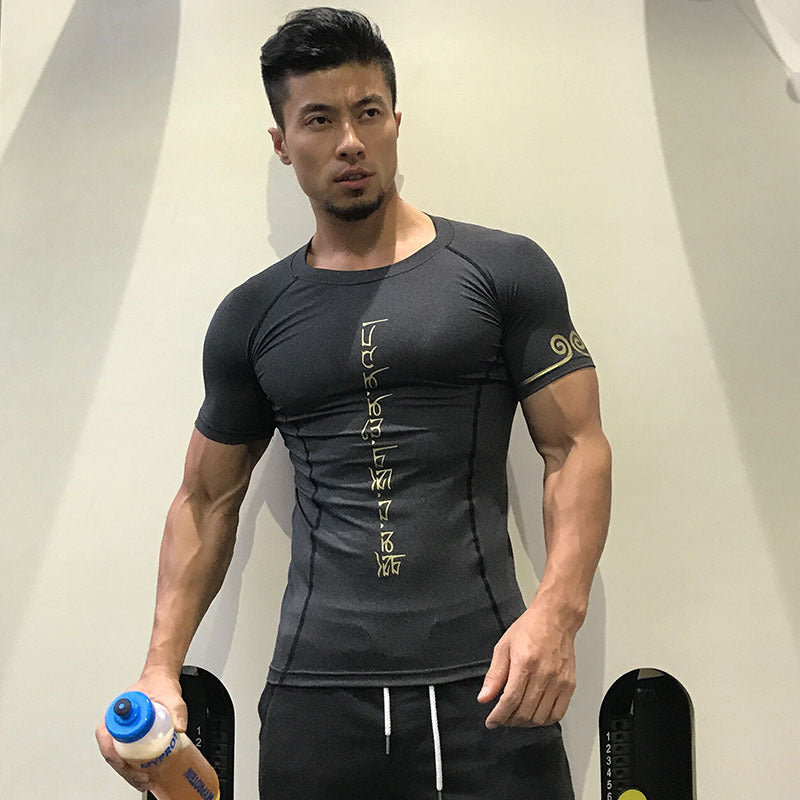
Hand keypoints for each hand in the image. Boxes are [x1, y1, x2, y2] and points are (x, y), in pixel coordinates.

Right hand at [95, 668, 186, 791]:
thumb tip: (179, 727)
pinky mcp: (130, 734)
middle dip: (125, 770)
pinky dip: (133, 765)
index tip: (128, 765)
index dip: (115, 755)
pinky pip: (126, 752)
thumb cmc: (160, 684)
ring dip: (129, 771)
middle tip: (142, 779)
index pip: (106, 736)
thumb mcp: (171, 695)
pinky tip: (143, 772)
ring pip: (118, 755)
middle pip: (112, 752)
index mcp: (119, 710)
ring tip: (144, 781)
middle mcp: (116, 721)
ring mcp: (122, 729)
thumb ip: (177, 709)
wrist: (162, 679)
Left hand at [477, 601, 575, 728]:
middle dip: (509, 720)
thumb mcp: (503, 646)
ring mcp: (559, 681)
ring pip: (541, 717)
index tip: (491, 721)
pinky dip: (544, 720)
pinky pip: (557, 714)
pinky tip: (535, 714)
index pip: (510, 700)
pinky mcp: (569, 685)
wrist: (555, 618)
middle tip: (502, 717)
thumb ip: (494, 675)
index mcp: (524, 663)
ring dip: (526, 723)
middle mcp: (544, 674)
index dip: (498, 716)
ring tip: (516, 716)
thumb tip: (484, 698)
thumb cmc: (529, 629)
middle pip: (525, 712)